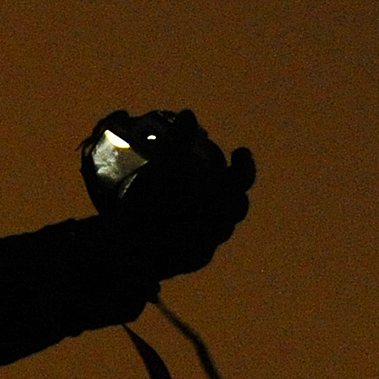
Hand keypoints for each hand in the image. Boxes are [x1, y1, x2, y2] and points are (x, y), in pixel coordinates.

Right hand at [119, 113, 255, 279]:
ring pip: (219, 228)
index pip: (244, 176)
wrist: (134, 248)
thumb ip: (180, 137)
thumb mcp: (166, 161)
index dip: (244, 162)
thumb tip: (190, 115)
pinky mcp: (191, 262)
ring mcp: (208, 245)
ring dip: (213, 214)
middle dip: (230, 192)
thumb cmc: (155, 200)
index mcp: (224, 196)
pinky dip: (193, 233)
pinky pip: (200, 246)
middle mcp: (222, 223)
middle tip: (219, 180)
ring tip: (196, 203)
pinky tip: (178, 229)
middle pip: (236, 206)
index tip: (240, 152)